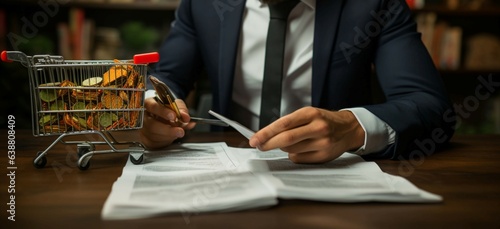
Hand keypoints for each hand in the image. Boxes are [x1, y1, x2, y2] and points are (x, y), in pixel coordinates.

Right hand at [140, 97, 195, 148]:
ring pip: (154, 136)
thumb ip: (182, 110)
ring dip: (169, 136)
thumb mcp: (176, 105)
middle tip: (180, 131)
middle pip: (152, 125)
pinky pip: (155, 143)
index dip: (163, 112)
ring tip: (178, 132)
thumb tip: (185, 117)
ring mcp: (143, 129)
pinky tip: (171, 136)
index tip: (174, 116)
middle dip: (168, 130)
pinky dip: (166, 141)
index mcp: (149, 104)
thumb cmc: (167, 109)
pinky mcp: (145, 139)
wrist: (163, 118)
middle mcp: (143, 116)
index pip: (153, 107)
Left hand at [249, 107, 364, 162]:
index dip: (266, 133)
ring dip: (283, 148)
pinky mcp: (323, 156)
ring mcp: (322, 143)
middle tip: (258, 145)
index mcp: (311, 113)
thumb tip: (266, 136)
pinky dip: (293, 155)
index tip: (255, 139)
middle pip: (286, 139)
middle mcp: (318, 127)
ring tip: (288, 142)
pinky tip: (300, 149)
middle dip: (268, 144)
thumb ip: (289, 123)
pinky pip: (299, 158)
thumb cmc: (323, 120)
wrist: (348, 128)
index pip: (283, 124)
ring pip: (291, 150)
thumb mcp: (308, 114)